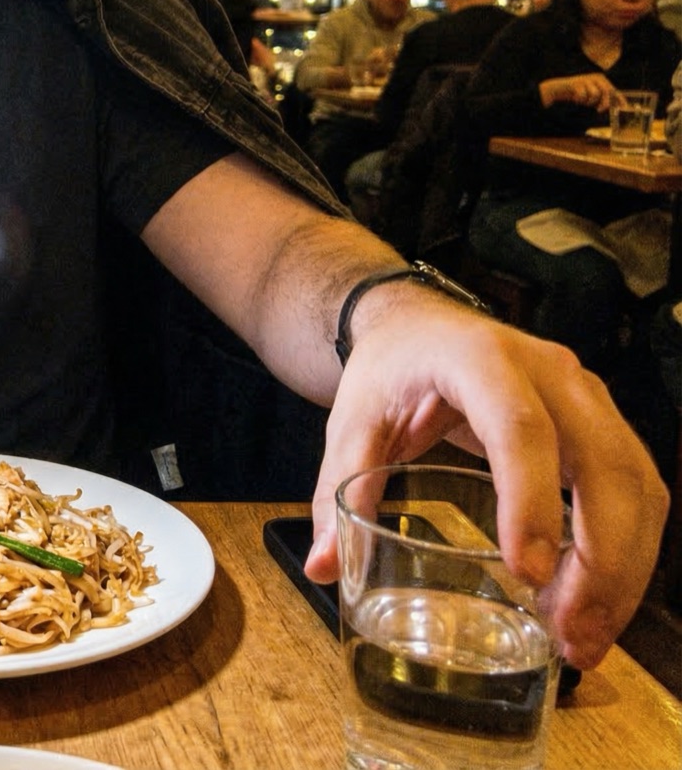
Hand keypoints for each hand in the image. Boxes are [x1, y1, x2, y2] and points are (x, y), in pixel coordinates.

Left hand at [301, 293, 668, 669]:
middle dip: (601, 560)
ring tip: (582, 636)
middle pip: (602, 464)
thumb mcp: (353, 419)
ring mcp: (585, 395)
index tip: (529, 571)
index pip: (519, 428)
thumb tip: (321, 565)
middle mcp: (549, 371)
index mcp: (479, 360)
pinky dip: (629, 552)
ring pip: (635, 484)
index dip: (530, 500)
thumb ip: (337, 488)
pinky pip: (637, 489)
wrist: (421, 324)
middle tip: (571, 634)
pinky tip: (594, 601)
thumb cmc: (390, 368)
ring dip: (623, 568)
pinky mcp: (602, 422)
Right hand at [540, 72, 618, 110]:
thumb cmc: (578, 93)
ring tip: (583, 101)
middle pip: (607, 91)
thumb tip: (615, 106)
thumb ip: (603, 98)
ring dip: (589, 101)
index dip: (620, 99)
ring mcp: (586, 79)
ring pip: (595, 94)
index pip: (614, 90)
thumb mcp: (593, 96)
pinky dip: (579, 99)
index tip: (624, 108)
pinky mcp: (577, 83)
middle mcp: (596, 77)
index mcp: (602, 79)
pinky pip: (583, 95)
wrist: (559, 89)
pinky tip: (575, 98)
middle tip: (599, 110)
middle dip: (604, 103)